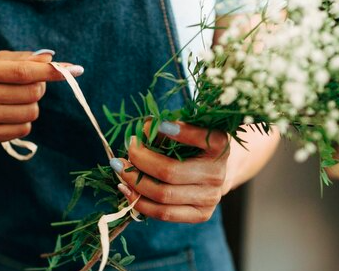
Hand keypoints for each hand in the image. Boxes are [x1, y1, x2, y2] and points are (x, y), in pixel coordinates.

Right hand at [0, 50, 83, 144]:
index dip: (52, 72)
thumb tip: (51, 60)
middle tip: (27, 85)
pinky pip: (25, 129)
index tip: (75, 70)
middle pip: (33, 93)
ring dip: (32, 104)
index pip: (25, 72)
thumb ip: (24, 59)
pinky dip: (24, 120)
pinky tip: (9, 113)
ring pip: (32, 112)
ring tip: (15, 100)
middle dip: (39, 87)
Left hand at [110, 121, 230, 222]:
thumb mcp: (187, 128)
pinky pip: (163, 213)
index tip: (154, 125)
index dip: (179, 132)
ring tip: (120, 167)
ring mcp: (210, 197)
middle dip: (140, 159)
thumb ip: (166, 127)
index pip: (200, 137)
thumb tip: (140, 133)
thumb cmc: (194, 144)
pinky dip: (139, 201)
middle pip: (170, 171)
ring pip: (163, 194)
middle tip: (129, 147)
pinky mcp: (200, 214)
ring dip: (134, 181)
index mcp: (219, 144)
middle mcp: (216, 172)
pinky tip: (125, 188)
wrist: (216, 170)